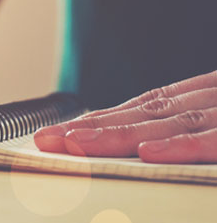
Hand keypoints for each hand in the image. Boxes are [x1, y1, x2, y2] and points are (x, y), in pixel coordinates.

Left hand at [35, 71, 216, 162]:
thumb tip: (150, 144)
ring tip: (74, 143)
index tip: (61, 132)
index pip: (146, 107)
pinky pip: (213, 139)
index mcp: (207, 94)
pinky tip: (147, 152)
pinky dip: (180, 145)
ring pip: (169, 122)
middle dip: (92, 127)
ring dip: (118, 134)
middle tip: (47, 139)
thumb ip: (196, 125)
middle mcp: (212, 98)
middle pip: (145, 113)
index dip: (102, 119)